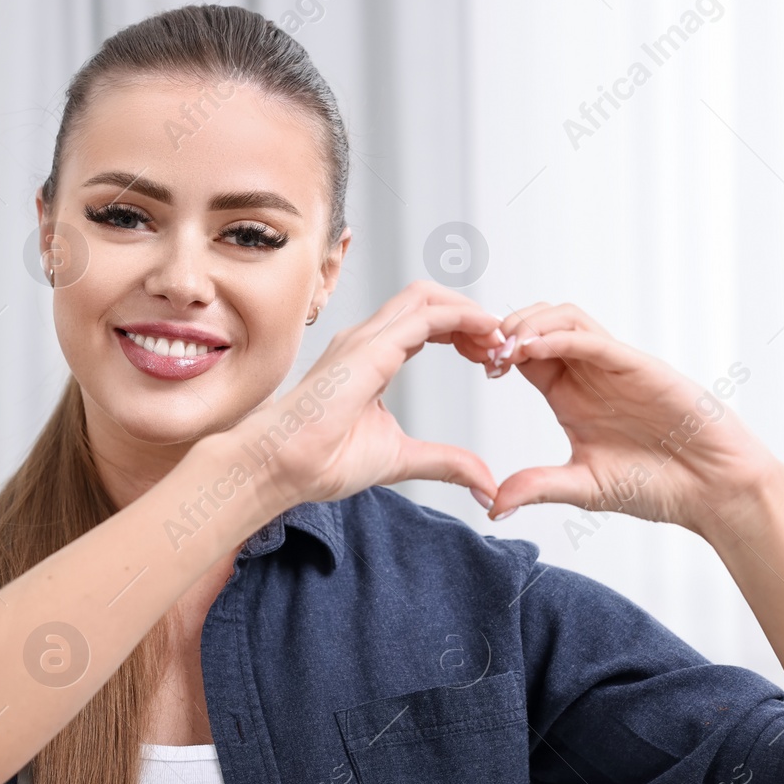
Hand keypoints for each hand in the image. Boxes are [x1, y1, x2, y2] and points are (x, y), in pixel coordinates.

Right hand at [230, 280, 508, 510]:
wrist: (281, 466)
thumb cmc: (321, 460)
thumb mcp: (402, 459)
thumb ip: (445, 463)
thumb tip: (485, 484)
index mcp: (372, 358)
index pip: (426, 324)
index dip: (464, 333)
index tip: (492, 360)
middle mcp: (368, 340)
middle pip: (430, 300)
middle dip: (472, 317)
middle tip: (502, 349)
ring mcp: (366, 339)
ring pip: (429, 298)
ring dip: (471, 314)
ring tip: (499, 341)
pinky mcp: (370, 349)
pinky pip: (427, 317)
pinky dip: (462, 319)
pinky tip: (485, 336)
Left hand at [480, 302, 780, 534]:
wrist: (712, 491)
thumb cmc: (656, 485)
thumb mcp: (582, 488)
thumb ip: (538, 488)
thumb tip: (492, 506)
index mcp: (570, 395)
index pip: (523, 356)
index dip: (495, 352)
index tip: (474, 364)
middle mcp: (588, 374)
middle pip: (538, 324)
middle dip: (504, 329)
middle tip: (480, 350)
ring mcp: (613, 367)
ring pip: (564, 319)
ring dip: (527, 324)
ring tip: (501, 346)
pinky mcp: (638, 367)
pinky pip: (593, 339)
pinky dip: (558, 337)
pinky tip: (530, 349)